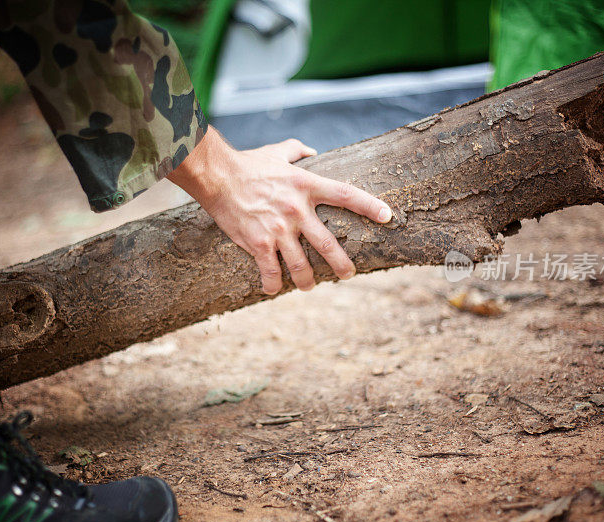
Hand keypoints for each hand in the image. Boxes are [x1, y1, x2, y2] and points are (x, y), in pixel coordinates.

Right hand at [167, 127, 391, 294]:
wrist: (217, 176)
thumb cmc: (248, 163)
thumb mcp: (277, 152)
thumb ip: (297, 150)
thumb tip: (311, 150)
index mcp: (306, 185)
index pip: (346, 195)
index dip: (369, 206)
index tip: (387, 216)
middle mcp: (297, 210)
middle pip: (328, 244)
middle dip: (342, 264)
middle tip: (349, 274)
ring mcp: (278, 230)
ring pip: (301, 266)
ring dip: (307, 281)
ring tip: (309, 287)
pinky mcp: (259, 244)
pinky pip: (271, 272)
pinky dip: (274, 285)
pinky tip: (274, 289)